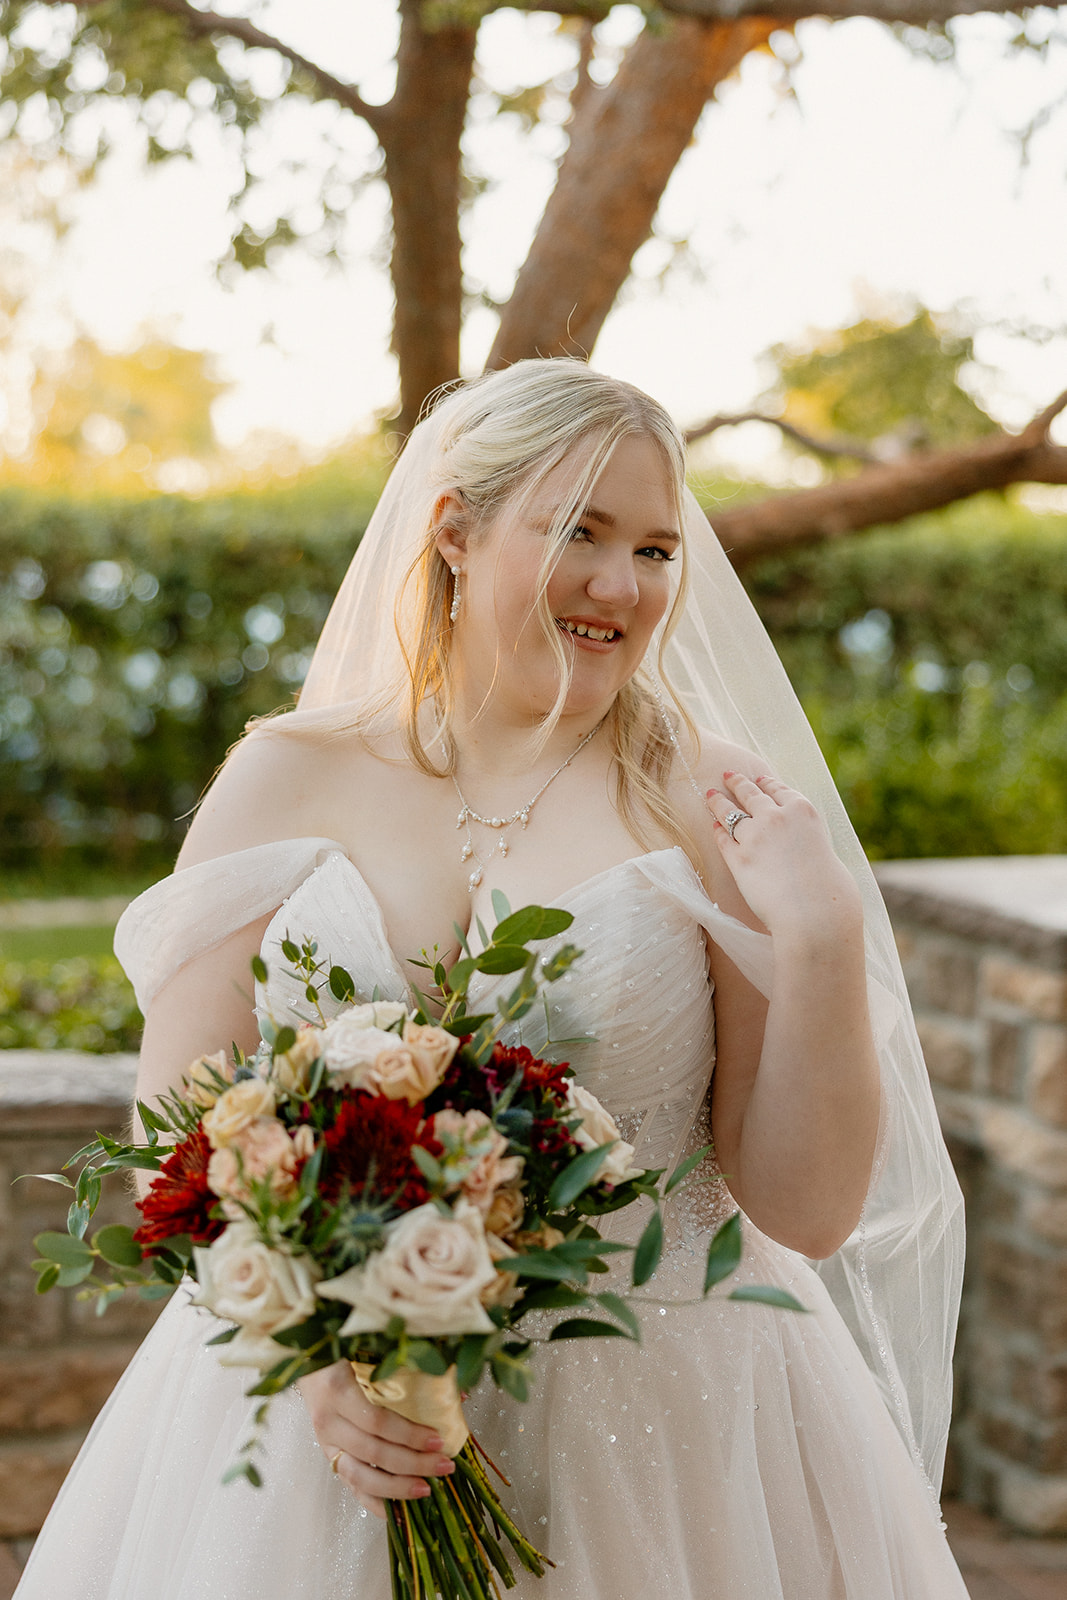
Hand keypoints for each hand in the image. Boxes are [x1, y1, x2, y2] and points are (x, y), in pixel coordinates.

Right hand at [298, 1361, 454, 1518]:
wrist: (309, 1361)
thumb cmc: (346, 1353)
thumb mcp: (373, 1353)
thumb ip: (410, 1370)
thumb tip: (457, 1394)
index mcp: (338, 1390)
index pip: (377, 1421)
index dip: (409, 1434)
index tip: (439, 1439)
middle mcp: (329, 1420)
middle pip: (373, 1452)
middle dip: (412, 1463)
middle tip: (443, 1466)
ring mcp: (326, 1442)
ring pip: (360, 1476)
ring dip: (396, 1487)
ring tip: (426, 1489)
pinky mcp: (329, 1456)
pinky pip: (350, 1486)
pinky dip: (374, 1501)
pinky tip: (397, 1510)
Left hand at [705, 771, 861, 942]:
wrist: (814, 912)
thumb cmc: (829, 888)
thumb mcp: (824, 848)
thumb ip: (807, 837)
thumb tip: (801, 842)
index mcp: (802, 810)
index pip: (778, 789)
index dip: (766, 783)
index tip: (757, 778)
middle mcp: (776, 817)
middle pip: (750, 794)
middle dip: (737, 782)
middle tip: (727, 775)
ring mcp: (754, 836)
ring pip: (730, 813)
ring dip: (718, 802)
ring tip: (710, 795)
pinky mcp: (739, 859)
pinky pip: (723, 840)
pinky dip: (717, 832)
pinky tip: (714, 828)